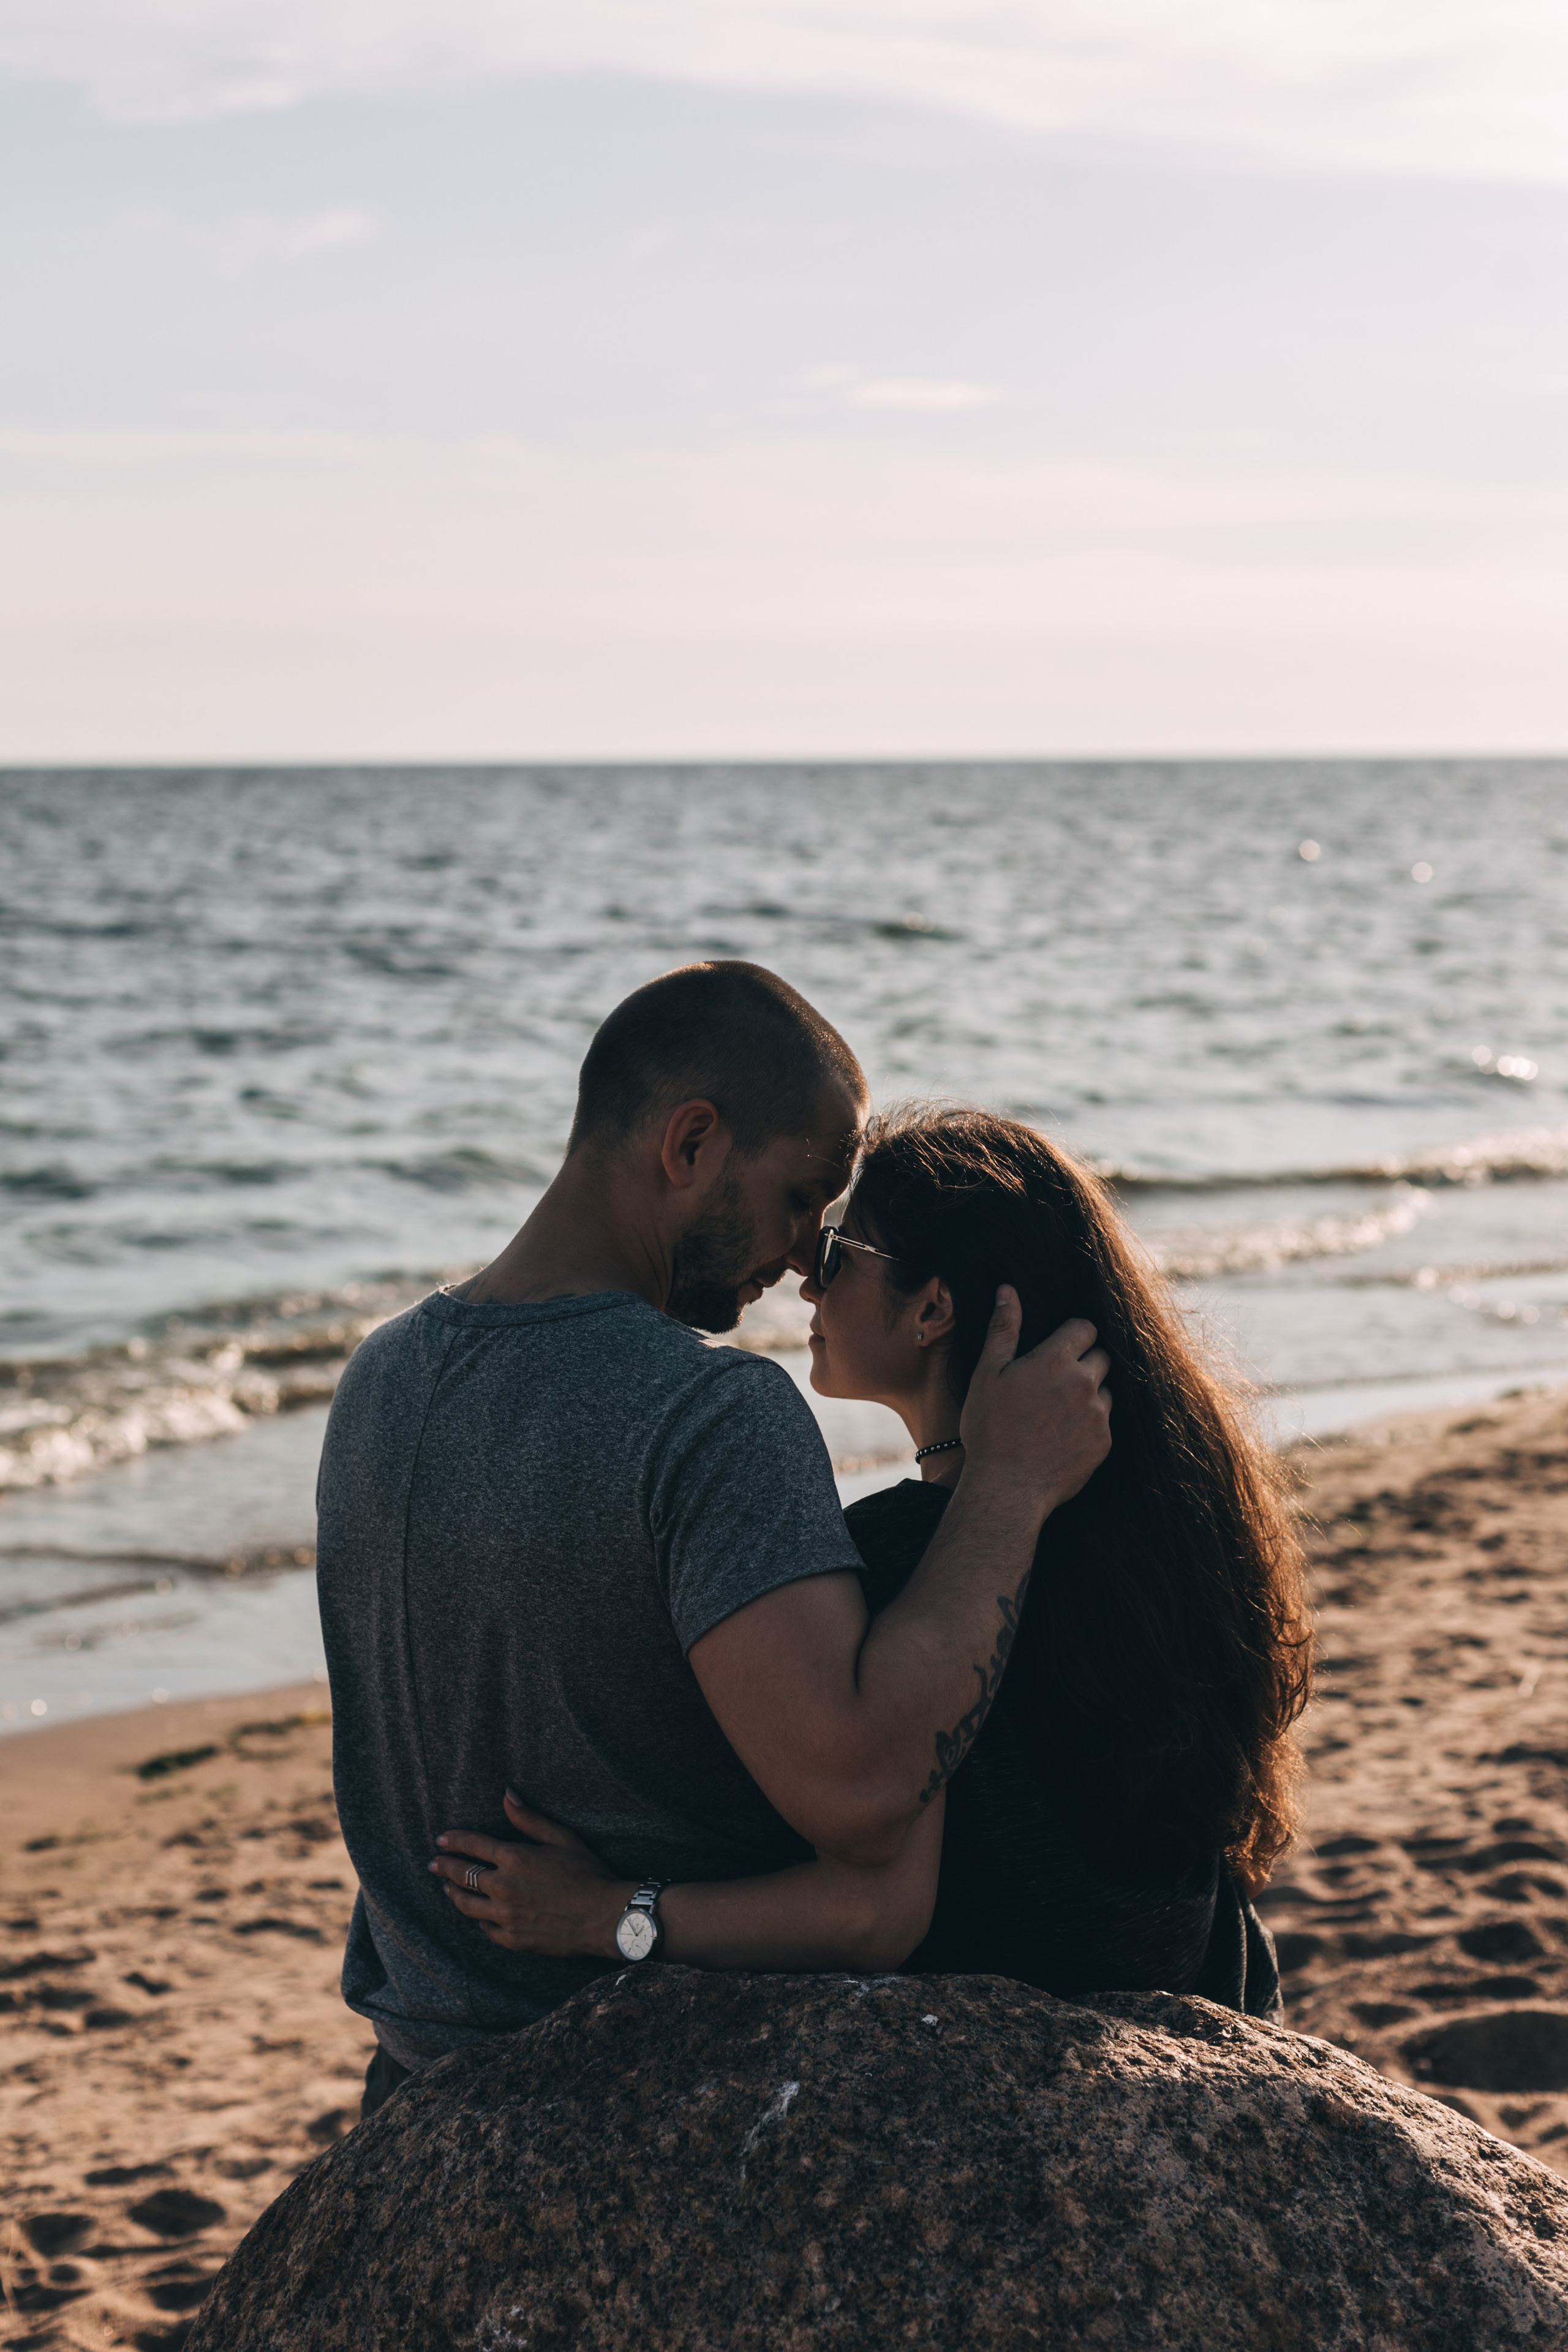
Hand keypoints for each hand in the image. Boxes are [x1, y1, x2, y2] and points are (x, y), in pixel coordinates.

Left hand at [428, 1791, 632, 1957]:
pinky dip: (479, 1920)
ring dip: (453, 1894)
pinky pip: (486, 1929)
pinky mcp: (513, 1939)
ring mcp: (506, 1916)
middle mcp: (504, 1887)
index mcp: (515, 1858)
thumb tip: (507, 1795)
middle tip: (434, 1863)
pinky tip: (477, 1916)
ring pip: (467, 1905)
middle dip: (445, 1867)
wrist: (603, 1917)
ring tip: (446, 1889)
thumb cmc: (587, 1873)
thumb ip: (529, 1819)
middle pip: (463, 1875)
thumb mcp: (561, 1838)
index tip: (441, 1839)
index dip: (455, 1841)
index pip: (474, 1845)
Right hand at [957, 1290, 1110, 1517]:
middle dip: (1083, 1362)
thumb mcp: (987, 1374)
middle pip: (1101, 1357)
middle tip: (1054, 1381)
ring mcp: (1098, 1415)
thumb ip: (1003, 1330)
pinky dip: (1089, 1423)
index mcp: (1056, 1360)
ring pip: (1105, 1390)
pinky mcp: (1104, 1443)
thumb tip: (1008, 1291)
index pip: (1084, 1328)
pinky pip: (1105, 1422)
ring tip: (1058, 1412)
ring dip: (1089, 1393)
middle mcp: (1084, 1383)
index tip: (1059, 1346)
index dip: (1073, 1334)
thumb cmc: (991, 1429)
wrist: (1007, 1487)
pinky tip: (1063, 1435)